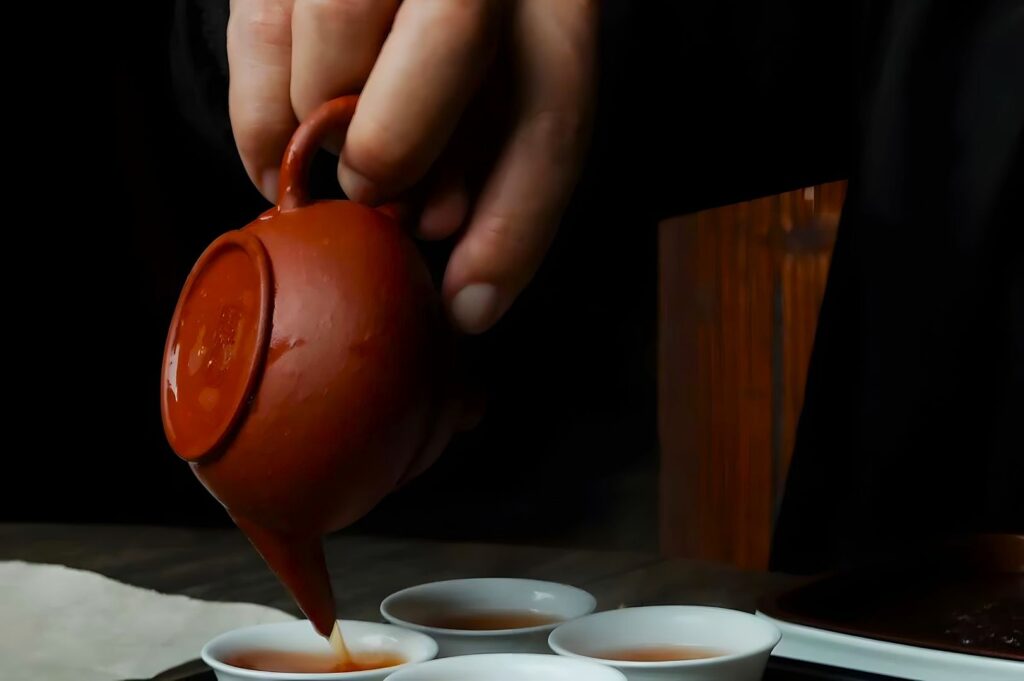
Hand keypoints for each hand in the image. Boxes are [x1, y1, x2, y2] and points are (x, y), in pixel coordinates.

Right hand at [227, 0, 596, 332]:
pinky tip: (278, 163)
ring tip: (338, 157)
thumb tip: (468, 298)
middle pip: (455, 26)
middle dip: (402, 138)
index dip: (515, 219)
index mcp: (551, 0)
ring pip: (340, 21)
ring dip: (324, 124)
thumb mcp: (502, 106)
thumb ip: (495, 181)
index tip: (468, 301)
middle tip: (375, 197)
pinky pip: (259, 34)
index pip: (553, 104)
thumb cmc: (459, 55)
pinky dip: (261, 120)